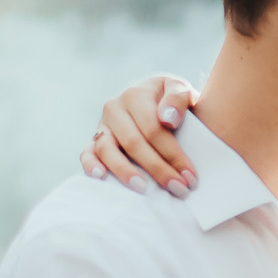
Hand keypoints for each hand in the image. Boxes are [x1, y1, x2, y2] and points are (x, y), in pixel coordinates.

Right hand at [80, 73, 199, 194]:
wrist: (153, 98)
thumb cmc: (170, 99)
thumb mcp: (179, 89)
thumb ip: (179, 97)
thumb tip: (168, 119)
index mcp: (136, 94)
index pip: (154, 129)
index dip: (173, 154)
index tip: (190, 176)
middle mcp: (114, 108)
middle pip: (134, 143)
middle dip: (157, 168)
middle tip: (178, 189)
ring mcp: (102, 125)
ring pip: (107, 149)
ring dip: (125, 171)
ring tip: (144, 189)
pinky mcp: (94, 139)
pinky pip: (87, 153)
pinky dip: (90, 165)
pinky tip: (101, 178)